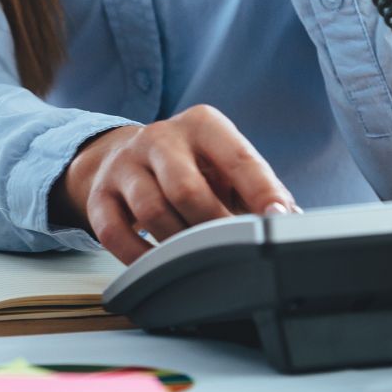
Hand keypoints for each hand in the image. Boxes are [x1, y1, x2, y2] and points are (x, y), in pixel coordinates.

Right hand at [51, 105, 297, 262]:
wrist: (122, 155)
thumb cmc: (190, 166)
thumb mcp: (224, 163)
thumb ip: (257, 189)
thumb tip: (291, 221)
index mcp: (201, 124)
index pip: (237, 158)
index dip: (262, 192)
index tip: (279, 222)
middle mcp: (160, 137)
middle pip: (187, 188)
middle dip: (214, 227)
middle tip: (235, 251)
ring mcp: (125, 165)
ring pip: (151, 212)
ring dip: (180, 244)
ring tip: (200, 260)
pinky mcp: (100, 195)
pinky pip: (115, 234)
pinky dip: (140, 257)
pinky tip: (160, 266)